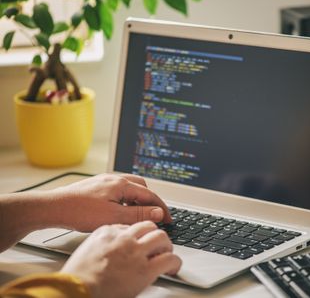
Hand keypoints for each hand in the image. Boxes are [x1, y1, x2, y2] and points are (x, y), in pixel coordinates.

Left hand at [52, 173, 171, 231]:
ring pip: (129, 188)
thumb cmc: (80, 211)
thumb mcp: (114, 217)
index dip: (161, 208)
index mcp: (122, 184)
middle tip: (154, 216)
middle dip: (150, 201)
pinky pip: (117, 190)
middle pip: (141, 187)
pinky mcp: (95, 186)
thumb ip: (138, 215)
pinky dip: (125, 199)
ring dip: (137, 200)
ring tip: (137, 215)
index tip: (168, 219)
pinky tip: (118, 211)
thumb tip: (158, 212)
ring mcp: (104, 181)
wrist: (53, 207)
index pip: (150, 195)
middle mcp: (114, 178)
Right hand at [61, 221, 181, 297]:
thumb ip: (102, 246)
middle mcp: (123, 238)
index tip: (139, 241)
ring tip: (167, 254)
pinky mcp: (145, 269)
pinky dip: (175, 262)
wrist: (75, 291)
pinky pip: (169, 259)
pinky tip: (173, 268)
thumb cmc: (76, 278)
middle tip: (158, 245)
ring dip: (166, 245)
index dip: (137, 235)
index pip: (129, 226)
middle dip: (154, 234)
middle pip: (148, 226)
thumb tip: (112, 251)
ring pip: (162, 237)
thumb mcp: (86, 252)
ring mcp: (135, 252)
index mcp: (107, 232)